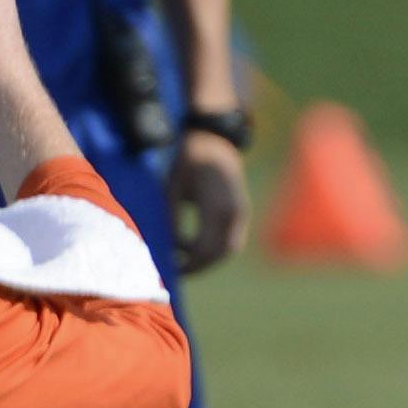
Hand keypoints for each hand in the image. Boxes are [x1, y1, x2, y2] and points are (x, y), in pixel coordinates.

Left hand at [168, 132, 249, 277]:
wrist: (213, 138)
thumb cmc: (188, 159)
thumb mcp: (172, 187)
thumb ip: (171, 217)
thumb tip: (166, 247)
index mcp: (217, 208)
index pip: (204, 250)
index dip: (187, 263)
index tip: (167, 266)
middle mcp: (234, 213)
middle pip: (219, 254)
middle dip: (197, 266)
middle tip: (174, 270)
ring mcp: (241, 212)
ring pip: (228, 249)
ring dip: (207, 258)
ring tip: (181, 259)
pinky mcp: (241, 211)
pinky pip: (231, 239)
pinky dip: (214, 247)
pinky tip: (192, 244)